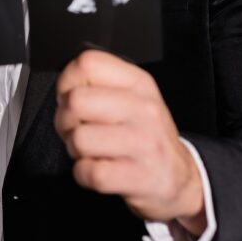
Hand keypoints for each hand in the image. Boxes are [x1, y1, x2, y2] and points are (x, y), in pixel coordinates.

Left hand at [54, 49, 205, 234]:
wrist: (178, 176)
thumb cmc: (144, 135)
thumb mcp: (132, 99)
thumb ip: (99, 85)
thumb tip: (63, 88)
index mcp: (139, 83)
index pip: (87, 64)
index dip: (67, 83)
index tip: (73, 99)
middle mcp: (145, 109)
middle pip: (76, 101)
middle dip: (65, 120)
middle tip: (78, 130)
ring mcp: (144, 143)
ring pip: (79, 139)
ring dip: (75, 150)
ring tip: (91, 151)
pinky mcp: (140, 176)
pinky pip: (89, 172)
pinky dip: (84, 174)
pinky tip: (99, 169)